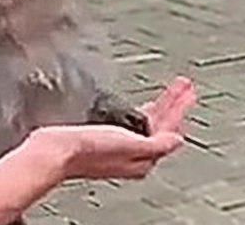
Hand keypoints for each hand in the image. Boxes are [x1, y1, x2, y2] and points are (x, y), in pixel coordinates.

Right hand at [29, 77, 196, 181]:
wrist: (56, 150)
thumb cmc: (88, 149)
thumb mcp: (129, 144)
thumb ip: (156, 143)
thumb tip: (177, 140)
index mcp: (142, 158)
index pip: (169, 130)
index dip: (180, 110)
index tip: (189, 92)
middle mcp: (132, 153)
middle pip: (161, 124)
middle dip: (173, 103)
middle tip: (184, 85)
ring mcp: (119, 145)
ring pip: (148, 122)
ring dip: (161, 104)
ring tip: (171, 89)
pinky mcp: (105, 138)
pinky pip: (134, 121)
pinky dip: (144, 110)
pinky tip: (144, 104)